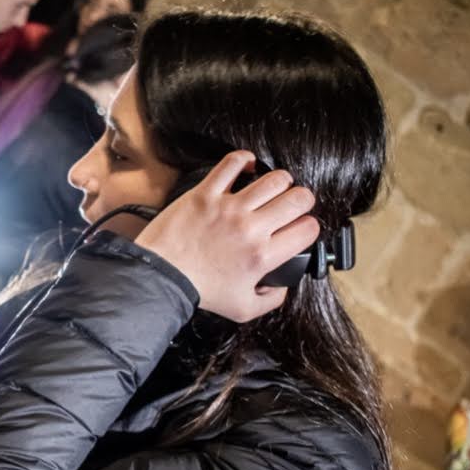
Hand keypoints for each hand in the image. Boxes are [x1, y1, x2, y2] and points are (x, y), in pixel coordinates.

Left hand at [133, 151, 319, 322]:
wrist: (161, 277)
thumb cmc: (198, 290)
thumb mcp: (242, 309)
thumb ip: (271, 300)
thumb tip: (282, 286)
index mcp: (262, 256)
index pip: (308, 229)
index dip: (309, 227)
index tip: (299, 228)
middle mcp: (251, 229)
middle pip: (299, 199)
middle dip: (302, 200)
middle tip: (292, 204)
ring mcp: (228, 208)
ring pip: (274, 179)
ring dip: (280, 181)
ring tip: (273, 188)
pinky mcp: (206, 194)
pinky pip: (232, 164)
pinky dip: (244, 160)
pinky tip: (247, 168)